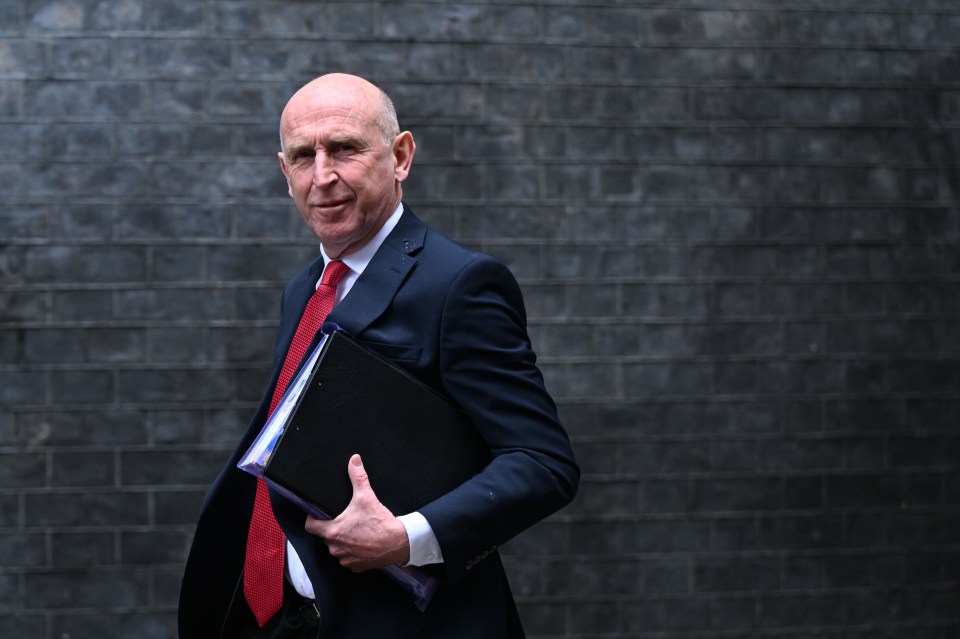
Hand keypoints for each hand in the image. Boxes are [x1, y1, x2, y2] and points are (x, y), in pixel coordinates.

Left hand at [305, 454, 409, 571]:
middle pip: (325, 536)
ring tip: (355, 531)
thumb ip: (358, 477)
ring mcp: (345, 559)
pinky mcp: (356, 566)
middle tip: (344, 519)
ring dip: (342, 541)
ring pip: (337, 548)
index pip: (310, 526)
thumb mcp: (366, 496)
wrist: (399, 542)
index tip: (318, 514)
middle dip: (332, 528)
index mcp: (332, 531)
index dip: (312, 518)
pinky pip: (348, 559)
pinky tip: (362, 543)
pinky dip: (353, 552)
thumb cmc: (380, 522)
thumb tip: (354, 460)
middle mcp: (335, 548)